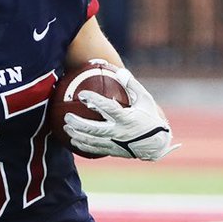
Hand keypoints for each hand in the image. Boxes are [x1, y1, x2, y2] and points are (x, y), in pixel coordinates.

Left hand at [63, 62, 179, 160]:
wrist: (156, 144)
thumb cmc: (150, 118)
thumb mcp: (145, 99)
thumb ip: (132, 85)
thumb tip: (120, 71)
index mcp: (127, 118)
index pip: (108, 108)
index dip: (94, 101)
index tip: (82, 94)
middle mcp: (120, 132)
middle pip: (95, 129)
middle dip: (79, 123)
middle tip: (67, 116)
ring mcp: (115, 144)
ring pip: (92, 141)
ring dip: (77, 135)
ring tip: (66, 128)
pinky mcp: (113, 151)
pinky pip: (95, 149)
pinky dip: (83, 145)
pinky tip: (73, 141)